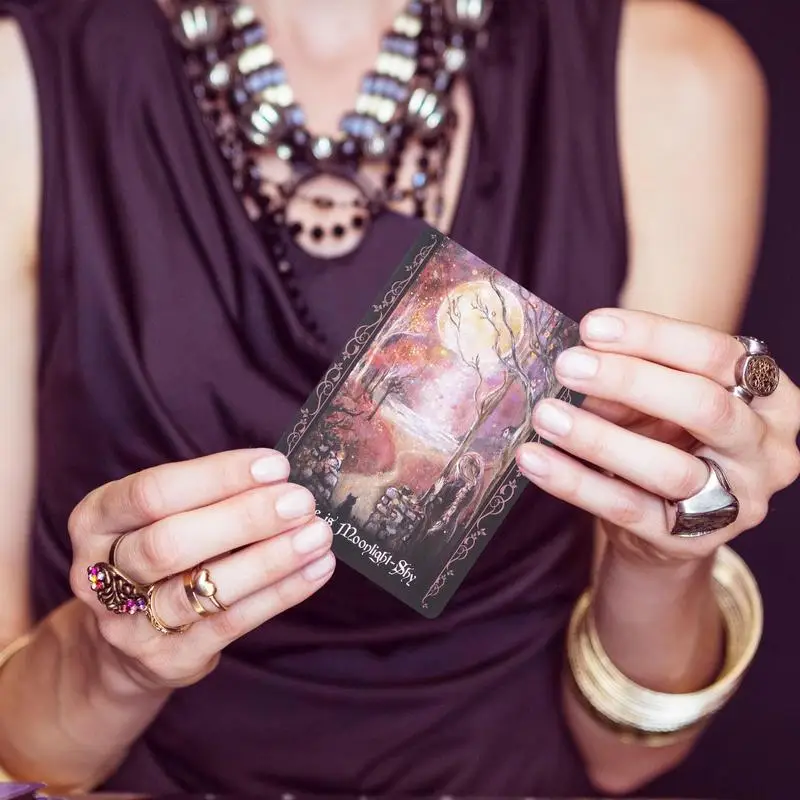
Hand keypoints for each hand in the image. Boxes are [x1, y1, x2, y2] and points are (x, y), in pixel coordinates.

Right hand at [68, 450, 334, 689]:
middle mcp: (100, 572)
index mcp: (97, 519)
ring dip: (269, 559)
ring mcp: (128, 624)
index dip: (218, 476)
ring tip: (318, 535)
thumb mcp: (161, 517)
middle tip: (301, 502)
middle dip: (244, 518)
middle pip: (171, 542)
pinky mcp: (166, 660)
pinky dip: (279, 594)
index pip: (153, 491)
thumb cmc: (158, 558)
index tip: (276, 466)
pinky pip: (230, 623)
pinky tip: (316, 570)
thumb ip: (208, 496)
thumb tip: (283, 478)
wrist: (121, 645)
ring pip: (201, 588)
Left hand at [516, 309, 799, 563]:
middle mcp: (767, 450)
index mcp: (772, 399)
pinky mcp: (691, 540)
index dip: (654, 337)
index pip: (719, 355)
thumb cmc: (673, 440)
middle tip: (568, 365)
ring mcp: (736, 502)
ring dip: (597, 437)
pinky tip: (535, 460)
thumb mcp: (666, 401)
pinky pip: (627, 509)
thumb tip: (582, 361)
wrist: (675, 524)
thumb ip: (638, 378)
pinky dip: (574, 482)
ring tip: (545, 414)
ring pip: (668, 468)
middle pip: (705, 407)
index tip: (592, 326)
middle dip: (631, 381)